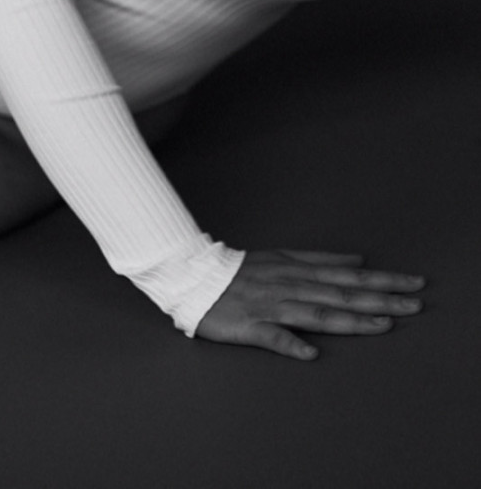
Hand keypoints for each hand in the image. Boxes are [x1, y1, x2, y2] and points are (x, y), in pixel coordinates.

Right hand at [195, 249, 425, 357]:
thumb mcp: (282, 256)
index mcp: (297, 268)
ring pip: (316, 313)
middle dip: (380, 298)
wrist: (195, 277)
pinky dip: (291, 344)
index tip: (412, 284)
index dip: (381, 280)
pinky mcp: (249, 325)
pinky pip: (272, 336)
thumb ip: (320, 259)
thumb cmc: (241, 270)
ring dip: (350, 319)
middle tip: (415, 304)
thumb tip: (357, 259)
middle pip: (341, 292)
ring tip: (383, 325)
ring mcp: (271, 305)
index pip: (348, 275)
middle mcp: (289, 284)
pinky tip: (310, 354)